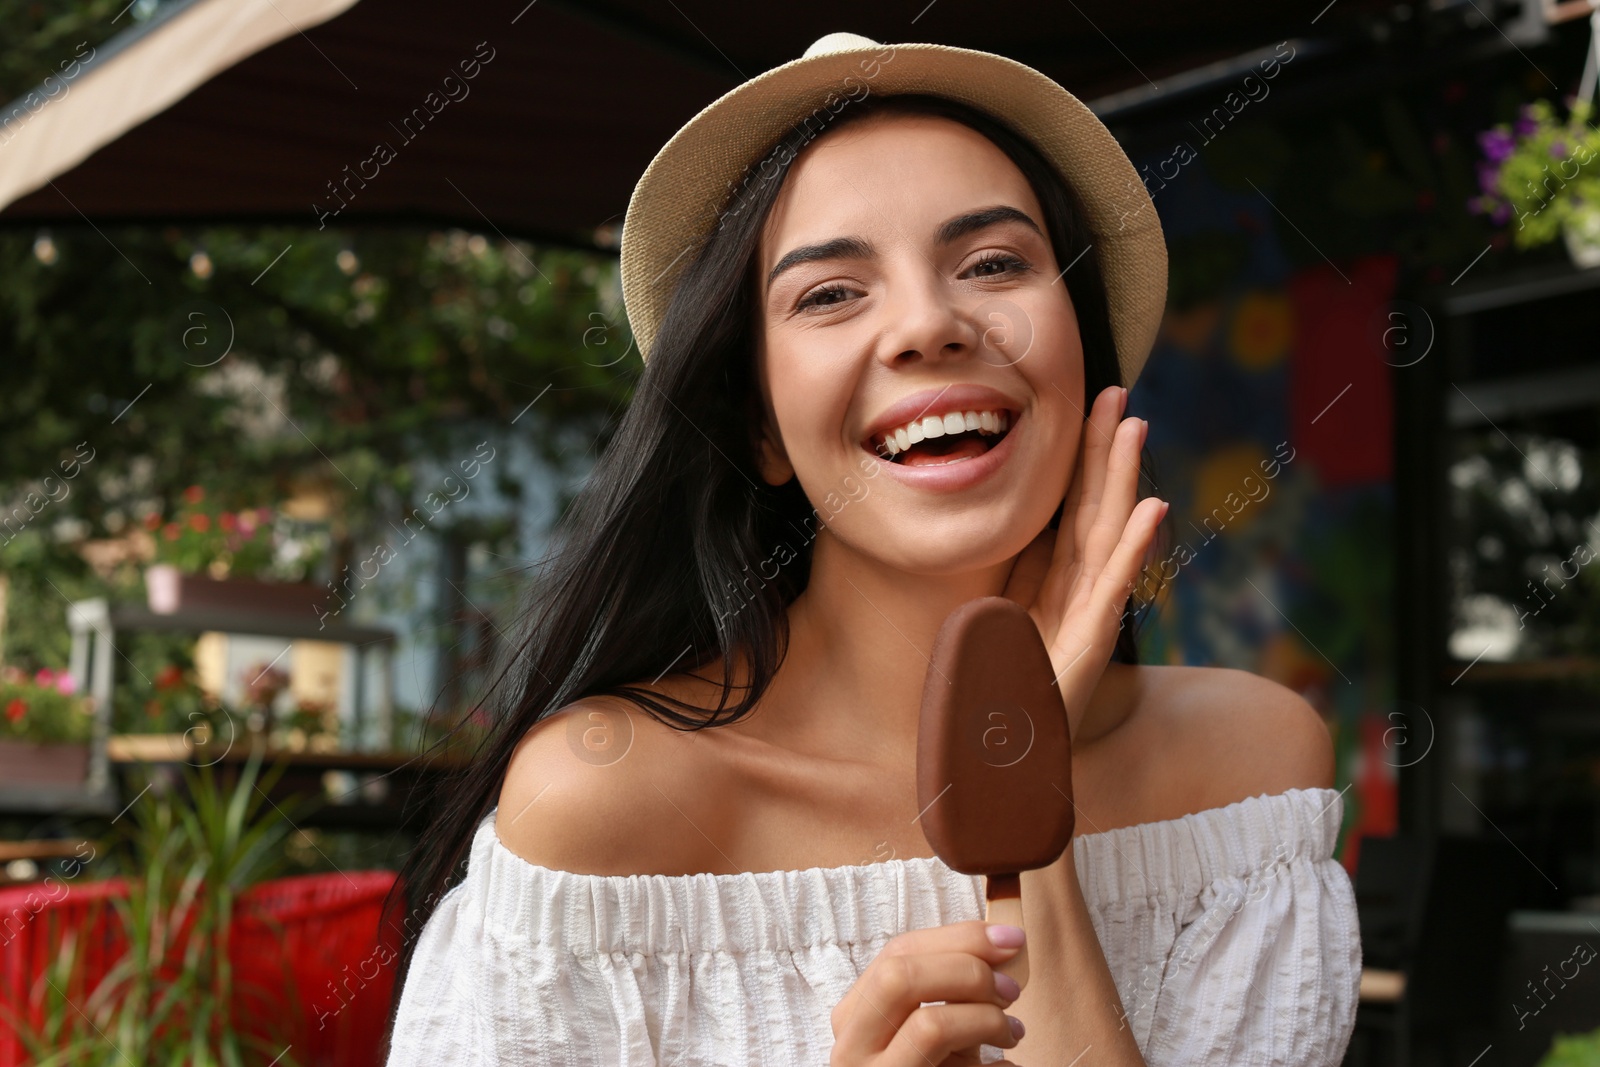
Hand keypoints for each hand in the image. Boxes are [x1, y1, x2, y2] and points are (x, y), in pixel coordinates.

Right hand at [830, 920, 1027, 1065]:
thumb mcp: (935, 1030)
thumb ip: (952, 988)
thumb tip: (1004, 944)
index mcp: (856, 1015)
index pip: (898, 952)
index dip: (959, 937)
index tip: (1011, 939)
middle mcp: (851, 1046)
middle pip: (900, 975)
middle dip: (967, 968)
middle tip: (1011, 987)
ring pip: (927, 1022)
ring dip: (983, 1015)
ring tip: (1012, 1028)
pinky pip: (950, 1060)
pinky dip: (988, 1052)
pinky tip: (1006, 1061)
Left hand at [1001, 385, 1165, 740]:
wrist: (1005, 762)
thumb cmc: (1002, 697)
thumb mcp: (999, 622)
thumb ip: (1015, 581)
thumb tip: (1014, 535)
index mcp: (1055, 583)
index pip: (1072, 507)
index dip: (1082, 458)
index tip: (1090, 407)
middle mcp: (1079, 591)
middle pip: (1094, 506)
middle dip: (1105, 449)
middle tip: (1117, 392)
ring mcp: (1089, 614)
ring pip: (1108, 532)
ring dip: (1123, 479)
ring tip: (1136, 428)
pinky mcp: (1091, 642)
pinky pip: (1113, 585)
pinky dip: (1133, 547)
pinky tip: (1152, 508)